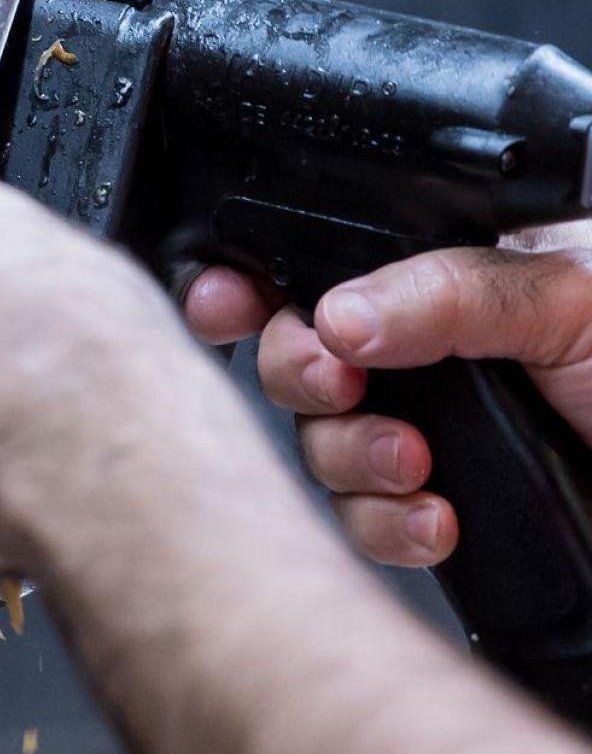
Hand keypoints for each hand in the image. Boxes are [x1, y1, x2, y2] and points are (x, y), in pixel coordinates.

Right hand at [183, 223, 591, 565]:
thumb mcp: (570, 299)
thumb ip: (449, 290)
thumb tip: (336, 310)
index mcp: (445, 273)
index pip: (318, 261)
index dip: (255, 278)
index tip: (228, 300)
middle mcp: (423, 351)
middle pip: (297, 352)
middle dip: (301, 372)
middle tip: (339, 381)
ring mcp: (428, 430)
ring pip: (320, 442)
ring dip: (352, 457)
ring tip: (414, 466)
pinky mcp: (437, 506)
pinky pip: (364, 519)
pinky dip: (389, 525)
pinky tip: (437, 520)